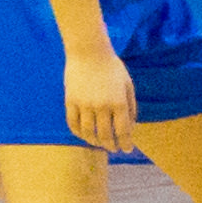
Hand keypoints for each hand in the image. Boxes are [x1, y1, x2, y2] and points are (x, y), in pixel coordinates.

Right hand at [61, 38, 140, 154]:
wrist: (89, 53)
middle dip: (111, 145)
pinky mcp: (70, 102)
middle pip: (105, 134)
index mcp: (119, 102)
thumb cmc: (112, 67)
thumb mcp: (128, 84)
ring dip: (94, 141)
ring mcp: (84, 105)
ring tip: (99, 144)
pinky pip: (72, 123)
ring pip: (88, 132)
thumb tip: (131, 124)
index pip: (123, 130)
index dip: (125, 143)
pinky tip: (83, 135)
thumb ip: (131, 105)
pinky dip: (78, 133)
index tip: (127, 150)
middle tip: (114, 149)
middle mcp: (102, 107)